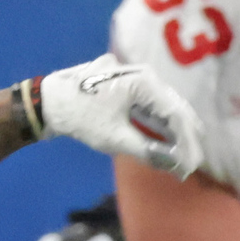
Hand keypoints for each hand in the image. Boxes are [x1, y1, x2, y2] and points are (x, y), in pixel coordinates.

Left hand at [38, 55, 204, 177]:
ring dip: (172, 131)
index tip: (193, 165)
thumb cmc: (79, 118)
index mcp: (144, 81)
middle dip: (184, 137)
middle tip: (193, 163)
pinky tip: (167, 140)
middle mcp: (143, 74)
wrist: (46, 102)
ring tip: (184, 155)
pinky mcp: (125, 85)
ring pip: (162, 106)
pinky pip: (148, 105)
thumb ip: (147, 151)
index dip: (188, 142)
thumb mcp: (114, 139)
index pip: (176, 113)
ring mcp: (134, 77)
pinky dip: (156, 123)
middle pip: (173, 108)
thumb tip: (176, 166)